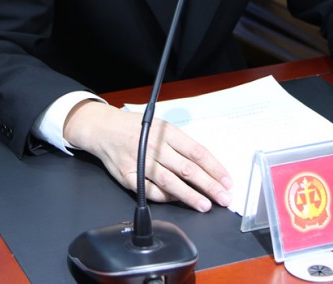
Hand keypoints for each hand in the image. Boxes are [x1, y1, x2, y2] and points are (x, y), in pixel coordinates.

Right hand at [63, 100, 232, 211]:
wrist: (105, 129)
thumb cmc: (136, 128)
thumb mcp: (161, 127)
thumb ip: (180, 145)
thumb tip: (203, 166)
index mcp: (167, 132)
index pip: (197, 152)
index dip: (214, 168)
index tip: (227, 181)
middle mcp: (156, 146)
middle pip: (188, 169)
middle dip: (209, 185)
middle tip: (223, 198)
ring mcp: (142, 162)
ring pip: (171, 183)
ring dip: (190, 196)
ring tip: (205, 205)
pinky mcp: (130, 176)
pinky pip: (152, 191)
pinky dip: (167, 197)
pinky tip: (179, 201)